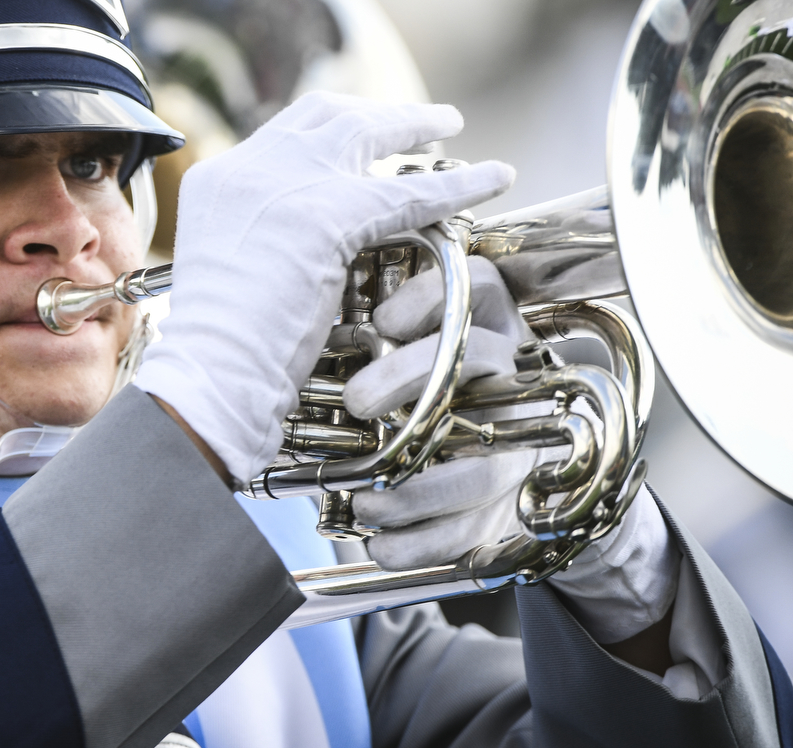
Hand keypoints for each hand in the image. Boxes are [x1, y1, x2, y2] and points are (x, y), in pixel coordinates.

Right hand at [134, 92, 513, 481]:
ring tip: (453, 124)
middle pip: (322, 116)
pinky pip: (410, 192)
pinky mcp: (327, 215)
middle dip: (374, 113)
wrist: (210, 374)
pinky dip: (458, 183)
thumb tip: (302, 244)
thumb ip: (261, 240)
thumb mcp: (229, 273)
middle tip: (418, 121)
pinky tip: (494, 177)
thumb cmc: (219, 353)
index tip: (363, 139)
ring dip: (416, 123)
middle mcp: (246, 168)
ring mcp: (283, 184)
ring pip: (366, 132)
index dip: (331, 132)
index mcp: (217, 181)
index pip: (283, 136)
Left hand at [342, 258, 679, 648]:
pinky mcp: (516, 504)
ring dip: (415, 493)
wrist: (497, 463)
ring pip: (483, 469)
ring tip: (364, 503)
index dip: (431, 297)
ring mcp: (523, 444)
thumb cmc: (426, 396)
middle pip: (480, 360)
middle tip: (355, 400)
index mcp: (492, 328)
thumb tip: (306, 342)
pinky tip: (382, 545)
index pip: (482, 286)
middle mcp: (515, 378)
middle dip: (412, 376)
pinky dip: (424, 544)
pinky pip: (477, 531)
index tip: (382, 321)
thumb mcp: (408, 356)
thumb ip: (374, 343)